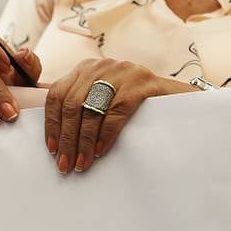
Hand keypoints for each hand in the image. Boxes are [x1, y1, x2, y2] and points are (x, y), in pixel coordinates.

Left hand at [45, 58, 196, 173]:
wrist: (179, 96)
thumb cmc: (135, 103)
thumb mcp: (103, 98)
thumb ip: (81, 108)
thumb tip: (56, 138)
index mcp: (85, 69)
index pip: (56, 95)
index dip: (51, 123)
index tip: (51, 149)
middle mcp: (100, 67)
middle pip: (72, 104)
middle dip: (66, 138)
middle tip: (65, 163)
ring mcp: (121, 72)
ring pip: (91, 109)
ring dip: (82, 141)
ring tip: (81, 163)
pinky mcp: (141, 83)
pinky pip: (115, 111)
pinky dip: (105, 134)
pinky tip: (99, 151)